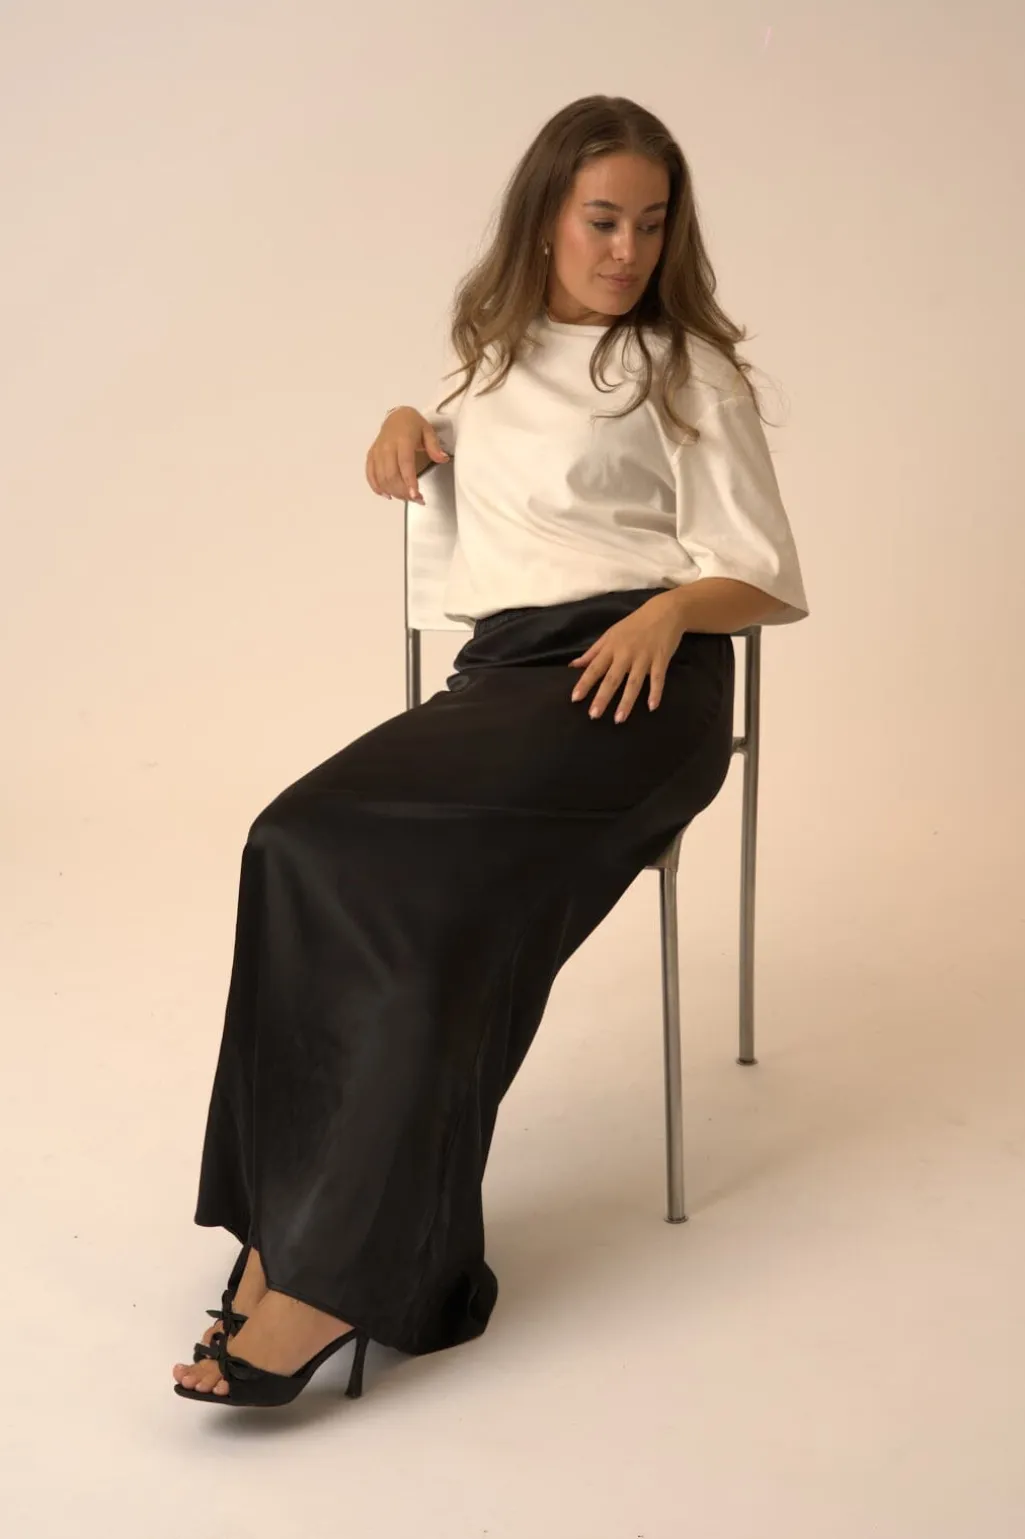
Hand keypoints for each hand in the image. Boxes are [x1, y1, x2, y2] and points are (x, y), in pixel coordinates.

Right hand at [365, 407, 448, 503]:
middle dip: (403, 491)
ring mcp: (377, 452)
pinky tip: (388, 495)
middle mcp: (387, 446)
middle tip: (417, 499)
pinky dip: (377, 487)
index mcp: (402, 440)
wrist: (396, 416)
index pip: (405, 463)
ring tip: (407, 498)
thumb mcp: (428, 430)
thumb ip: (434, 446)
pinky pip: (370, 474)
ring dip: (394, 492)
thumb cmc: (413, 425)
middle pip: (391, 474)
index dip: (409, 481)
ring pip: (381, 478)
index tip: (415, 494)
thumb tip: (443, 458)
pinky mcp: (371, 456)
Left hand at [569, 590, 687, 722]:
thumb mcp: (610, 634)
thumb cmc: (634, 624)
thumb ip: (593, 652)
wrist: (664, 611)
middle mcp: (626, 653)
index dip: (584, 683)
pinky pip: (658, 678)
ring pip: (634, 682)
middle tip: (594, 715)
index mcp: (611, 647)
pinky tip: (652, 707)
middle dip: (602, 697)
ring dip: (626, 701)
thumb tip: (573, 665)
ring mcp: (644, 657)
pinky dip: (656, 692)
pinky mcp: (661, 659)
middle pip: (612, 678)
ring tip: (619, 719)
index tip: (575, 698)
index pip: (594, 668)